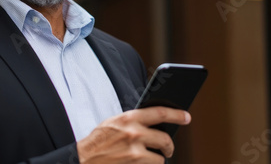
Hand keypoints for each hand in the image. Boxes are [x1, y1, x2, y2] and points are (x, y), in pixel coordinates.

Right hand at [76, 107, 190, 163]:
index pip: (160, 112)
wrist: (84, 160)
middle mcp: (134, 133)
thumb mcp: (114, 124)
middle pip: (165, 139)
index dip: (176, 114)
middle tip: (168, 149)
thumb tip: (154, 123)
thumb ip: (132, 122)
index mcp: (129, 118)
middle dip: (169, 146)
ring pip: (160, 158)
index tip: (186, 117)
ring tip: (147, 160)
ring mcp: (135, 152)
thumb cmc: (98, 142)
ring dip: (157, 160)